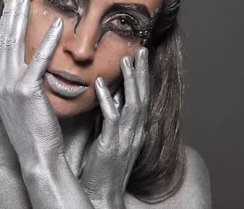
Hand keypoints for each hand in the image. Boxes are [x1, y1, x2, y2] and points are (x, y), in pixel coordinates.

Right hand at [0, 0, 64, 167]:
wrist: (38, 156)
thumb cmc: (37, 131)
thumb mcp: (26, 103)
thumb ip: (27, 81)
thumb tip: (36, 66)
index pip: (0, 46)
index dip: (5, 23)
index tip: (10, 4)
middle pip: (3, 40)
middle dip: (8, 14)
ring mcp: (10, 87)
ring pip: (14, 45)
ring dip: (21, 19)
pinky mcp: (26, 93)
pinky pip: (38, 62)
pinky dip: (47, 42)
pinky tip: (56, 25)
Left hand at [79, 48, 149, 208]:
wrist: (101, 196)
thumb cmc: (101, 168)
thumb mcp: (108, 137)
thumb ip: (110, 118)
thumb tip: (107, 96)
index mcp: (135, 130)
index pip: (142, 98)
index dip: (142, 77)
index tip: (140, 56)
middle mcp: (135, 132)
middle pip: (143, 96)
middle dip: (143, 72)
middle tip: (141, 49)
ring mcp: (126, 139)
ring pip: (134, 103)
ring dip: (131, 80)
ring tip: (126, 58)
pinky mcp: (112, 146)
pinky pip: (112, 118)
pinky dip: (108, 99)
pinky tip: (100, 84)